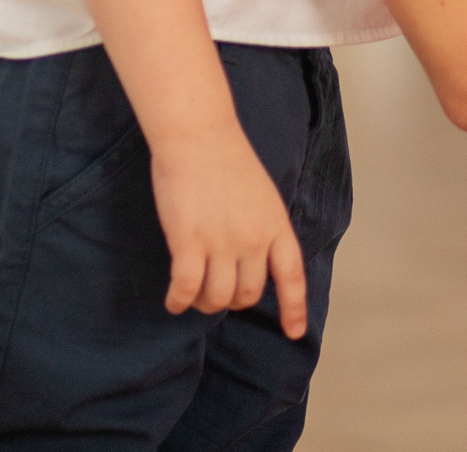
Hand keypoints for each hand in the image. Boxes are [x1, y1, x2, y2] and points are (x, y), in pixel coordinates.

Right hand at [150, 124, 310, 337]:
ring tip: (192, 297)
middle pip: (247, 294)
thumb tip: (252, 260)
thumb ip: (261, 227)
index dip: (293, 308)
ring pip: (217, 297)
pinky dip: (179, 301)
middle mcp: (254, 240)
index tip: (294, 333)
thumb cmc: (225, 157)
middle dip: (231, 301)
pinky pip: (186, 288)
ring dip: (204, 303)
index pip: (291, 276)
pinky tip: (173, 301)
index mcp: (276, 226)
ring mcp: (222, 243)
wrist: (198, 134)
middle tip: (214, 294)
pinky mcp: (189, 242)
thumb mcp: (261, 194)